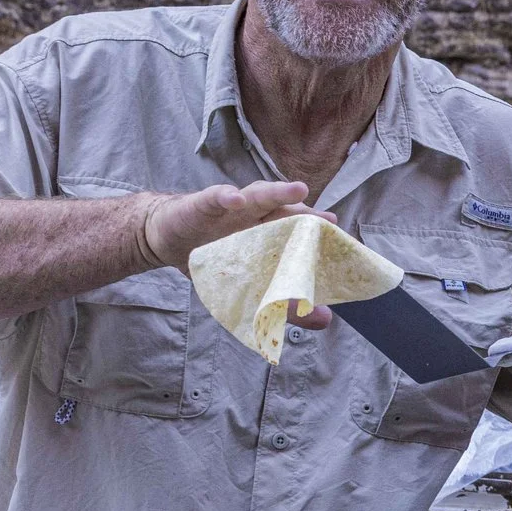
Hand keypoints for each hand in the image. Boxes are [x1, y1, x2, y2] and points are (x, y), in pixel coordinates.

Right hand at [142, 181, 335, 326]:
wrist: (169, 241)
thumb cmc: (215, 258)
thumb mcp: (248, 285)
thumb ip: (285, 303)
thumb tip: (326, 319)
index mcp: (271, 234)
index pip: (301, 232)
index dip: (320, 235)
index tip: (343, 241)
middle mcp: (257, 216)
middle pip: (287, 211)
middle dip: (308, 214)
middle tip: (329, 220)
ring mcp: (233, 207)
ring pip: (259, 195)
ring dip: (277, 192)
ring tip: (297, 191)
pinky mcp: (204, 203)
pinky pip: (216, 196)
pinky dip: (227, 196)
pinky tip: (235, 199)